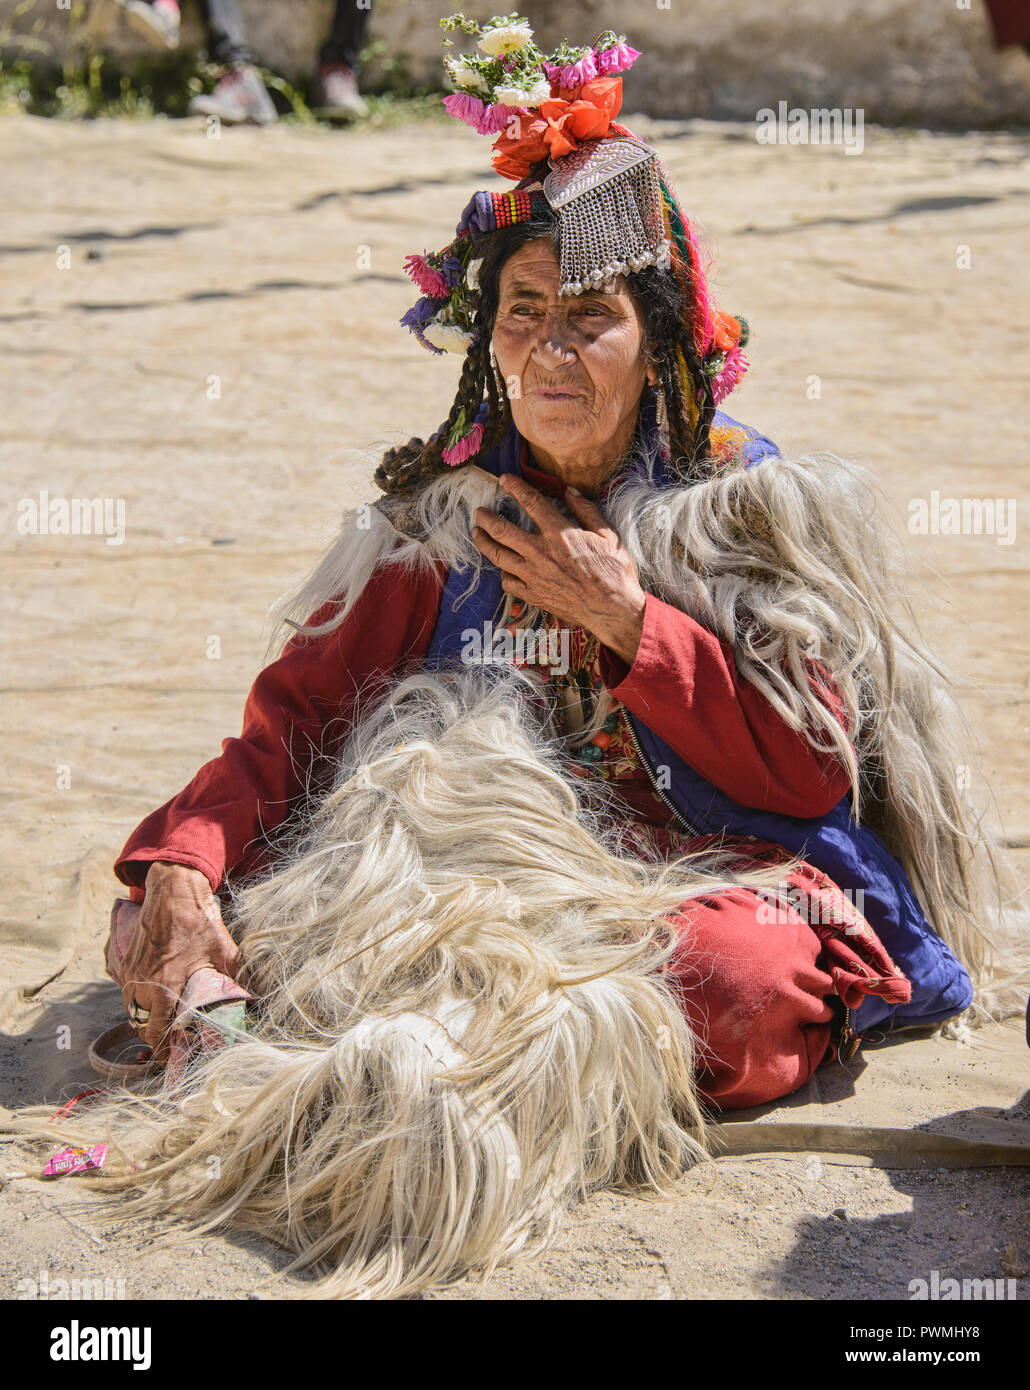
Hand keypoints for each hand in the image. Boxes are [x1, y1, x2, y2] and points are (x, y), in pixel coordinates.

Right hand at [120, 862, 241, 1061]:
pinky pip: (128, 994)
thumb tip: (251, 1000)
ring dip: (147, 1021)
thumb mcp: (225, 951)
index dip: (165, 1051)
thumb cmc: (199, 921)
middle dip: (157, 1039)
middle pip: (143, 1027)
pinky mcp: (126, 964)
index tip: (175, 1057)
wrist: (173, 891)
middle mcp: (143, 984)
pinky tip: (156, 1000)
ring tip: (166, 1023)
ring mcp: (131, 974)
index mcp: (166, 986)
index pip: (158, 1033)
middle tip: (174, 1042)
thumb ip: (234, 980)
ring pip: (133, 1012)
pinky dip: (139, 1002)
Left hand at [470, 474, 646, 665]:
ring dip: (483, 542)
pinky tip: (502, 568)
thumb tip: (569, 491)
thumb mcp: (608, 534)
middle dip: (486, 518)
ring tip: (477, 534)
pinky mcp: (533, 595)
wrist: (613, 610)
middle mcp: (541, 552)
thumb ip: (586, 510)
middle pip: (502, 530)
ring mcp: (533, 575)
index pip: (530, 502)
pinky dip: (503, 573)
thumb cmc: (614, 572)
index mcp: (560, 533)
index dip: (514, 487)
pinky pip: (508, 582)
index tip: (504, 479)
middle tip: (479, 511)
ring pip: (498, 556)